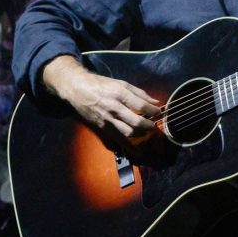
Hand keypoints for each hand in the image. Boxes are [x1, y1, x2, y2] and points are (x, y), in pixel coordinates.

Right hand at [42, 55, 160, 137]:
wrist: (78, 89)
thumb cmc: (101, 84)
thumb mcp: (121, 83)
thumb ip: (139, 93)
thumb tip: (155, 101)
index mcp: (119, 94)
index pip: (141, 105)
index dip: (153, 111)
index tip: (159, 112)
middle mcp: (114, 108)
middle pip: (136, 121)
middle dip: (149, 125)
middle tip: (154, 124)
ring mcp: (107, 119)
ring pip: (128, 132)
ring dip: (141, 133)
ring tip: (146, 130)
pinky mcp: (102, 127)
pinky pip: (118, 139)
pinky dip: (129, 147)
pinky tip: (138, 152)